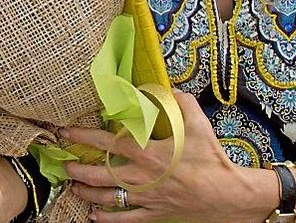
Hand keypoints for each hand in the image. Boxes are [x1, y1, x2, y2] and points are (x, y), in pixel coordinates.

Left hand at [64, 92, 277, 222]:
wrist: (230, 195)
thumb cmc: (212, 159)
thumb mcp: (196, 121)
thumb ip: (176, 100)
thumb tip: (161, 87)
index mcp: (147, 153)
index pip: (106, 143)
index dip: (83, 138)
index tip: (66, 133)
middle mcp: (141, 177)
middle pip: (98, 175)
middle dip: (77, 170)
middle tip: (65, 165)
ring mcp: (146, 199)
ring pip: (107, 198)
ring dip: (86, 193)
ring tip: (74, 187)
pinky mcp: (155, 215)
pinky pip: (125, 220)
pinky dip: (107, 219)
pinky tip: (94, 216)